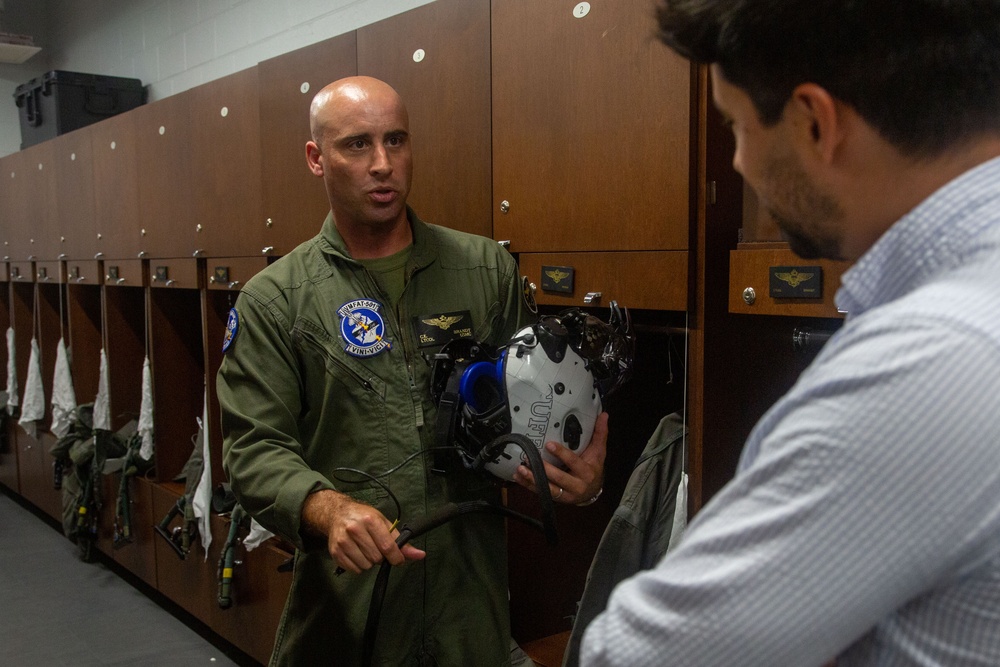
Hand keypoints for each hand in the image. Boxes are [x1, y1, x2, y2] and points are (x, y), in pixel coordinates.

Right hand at [301, 489, 425, 573]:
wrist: (337, 513)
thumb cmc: (364, 517)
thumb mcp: (384, 523)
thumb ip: (401, 541)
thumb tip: (420, 555)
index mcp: (370, 520)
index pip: (387, 547)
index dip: (396, 557)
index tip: (398, 559)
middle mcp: (355, 530)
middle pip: (376, 558)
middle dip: (380, 557)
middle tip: (376, 547)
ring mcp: (343, 541)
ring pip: (366, 566)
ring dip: (369, 562)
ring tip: (365, 549)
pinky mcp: (335, 552)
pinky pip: (355, 570)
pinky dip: (359, 566)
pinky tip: (357, 553)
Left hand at [512, 412, 607, 504]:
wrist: (593, 491)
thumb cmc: (594, 467)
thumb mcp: (599, 452)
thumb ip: (600, 434)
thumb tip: (604, 415)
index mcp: (587, 472)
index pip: (574, 462)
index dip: (561, 454)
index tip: (548, 444)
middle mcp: (576, 486)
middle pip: (559, 478)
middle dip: (543, 469)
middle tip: (528, 457)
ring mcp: (565, 494)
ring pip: (548, 489)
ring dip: (533, 479)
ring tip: (521, 469)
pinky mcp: (556, 498)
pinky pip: (540, 493)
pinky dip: (528, 485)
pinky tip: (518, 477)